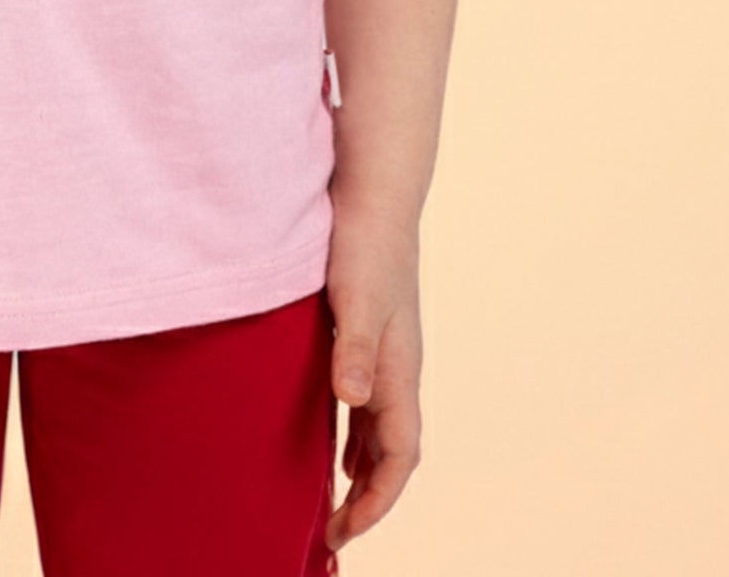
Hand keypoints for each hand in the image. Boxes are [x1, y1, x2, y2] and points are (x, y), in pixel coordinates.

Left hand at [322, 198, 422, 555]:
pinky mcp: (365, 332)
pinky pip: (363, 402)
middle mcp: (397, 368)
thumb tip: (354, 400)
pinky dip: (349, 435)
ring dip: (358, 472)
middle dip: (366, 500)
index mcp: (399, 369)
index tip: (345, 532)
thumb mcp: (355, 296)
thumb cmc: (364, 242)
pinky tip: (328, 443)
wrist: (373, 191)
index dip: (377, 501)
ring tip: (329, 504)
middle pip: (391, 454)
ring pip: (378, 430)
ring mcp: (384, 351)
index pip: (400, 457)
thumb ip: (355, 347)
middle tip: (329, 536)